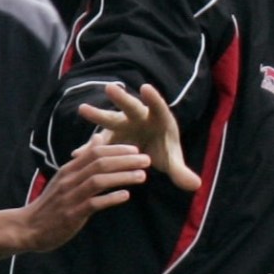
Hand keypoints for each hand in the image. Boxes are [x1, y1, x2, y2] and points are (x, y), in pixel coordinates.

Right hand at [23, 132, 150, 251]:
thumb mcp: (64, 178)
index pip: (94, 152)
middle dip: (125, 160)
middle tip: (146, 159)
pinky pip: (94, 203)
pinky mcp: (72, 214)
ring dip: (122, 177)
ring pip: (98, 181)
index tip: (136, 149)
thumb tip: (98, 139)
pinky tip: (126, 195)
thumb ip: (82, 160)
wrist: (28, 228)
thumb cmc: (51, 203)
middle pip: (99, 163)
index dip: (116, 149)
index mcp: (68, 169)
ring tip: (142, 176)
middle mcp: (69, 180)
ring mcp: (70, 197)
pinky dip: (110, 198)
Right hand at [78, 82, 200, 191]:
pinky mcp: (110, 136)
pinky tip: (78, 153)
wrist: (146, 150)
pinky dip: (91, 149)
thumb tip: (195, 185)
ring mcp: (122, 125)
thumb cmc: (162, 149)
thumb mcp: (171, 161)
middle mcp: (138, 117)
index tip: (146, 88)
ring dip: (98, 115)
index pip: (158, 107)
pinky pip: (101, 143)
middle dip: (121, 98)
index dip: (153, 99)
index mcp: (158, 118)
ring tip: (83, 109)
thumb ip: (180, 171)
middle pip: (130, 107)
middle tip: (110, 88)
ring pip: (110, 120)